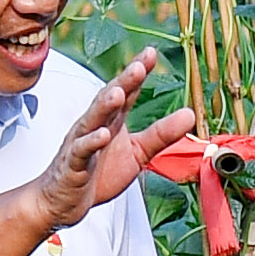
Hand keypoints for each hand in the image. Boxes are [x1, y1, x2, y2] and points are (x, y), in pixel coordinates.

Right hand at [32, 54, 194, 235]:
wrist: (63, 201)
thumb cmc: (98, 173)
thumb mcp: (137, 153)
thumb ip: (161, 134)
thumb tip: (191, 114)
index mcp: (112, 121)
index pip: (126, 92)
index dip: (137, 73)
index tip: (151, 53)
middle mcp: (94, 126)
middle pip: (108, 100)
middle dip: (123, 82)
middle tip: (138, 66)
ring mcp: (80, 144)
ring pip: (91, 121)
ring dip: (104, 106)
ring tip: (118, 93)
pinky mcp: (72, 166)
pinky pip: (80, 152)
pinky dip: (90, 143)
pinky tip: (102, 135)